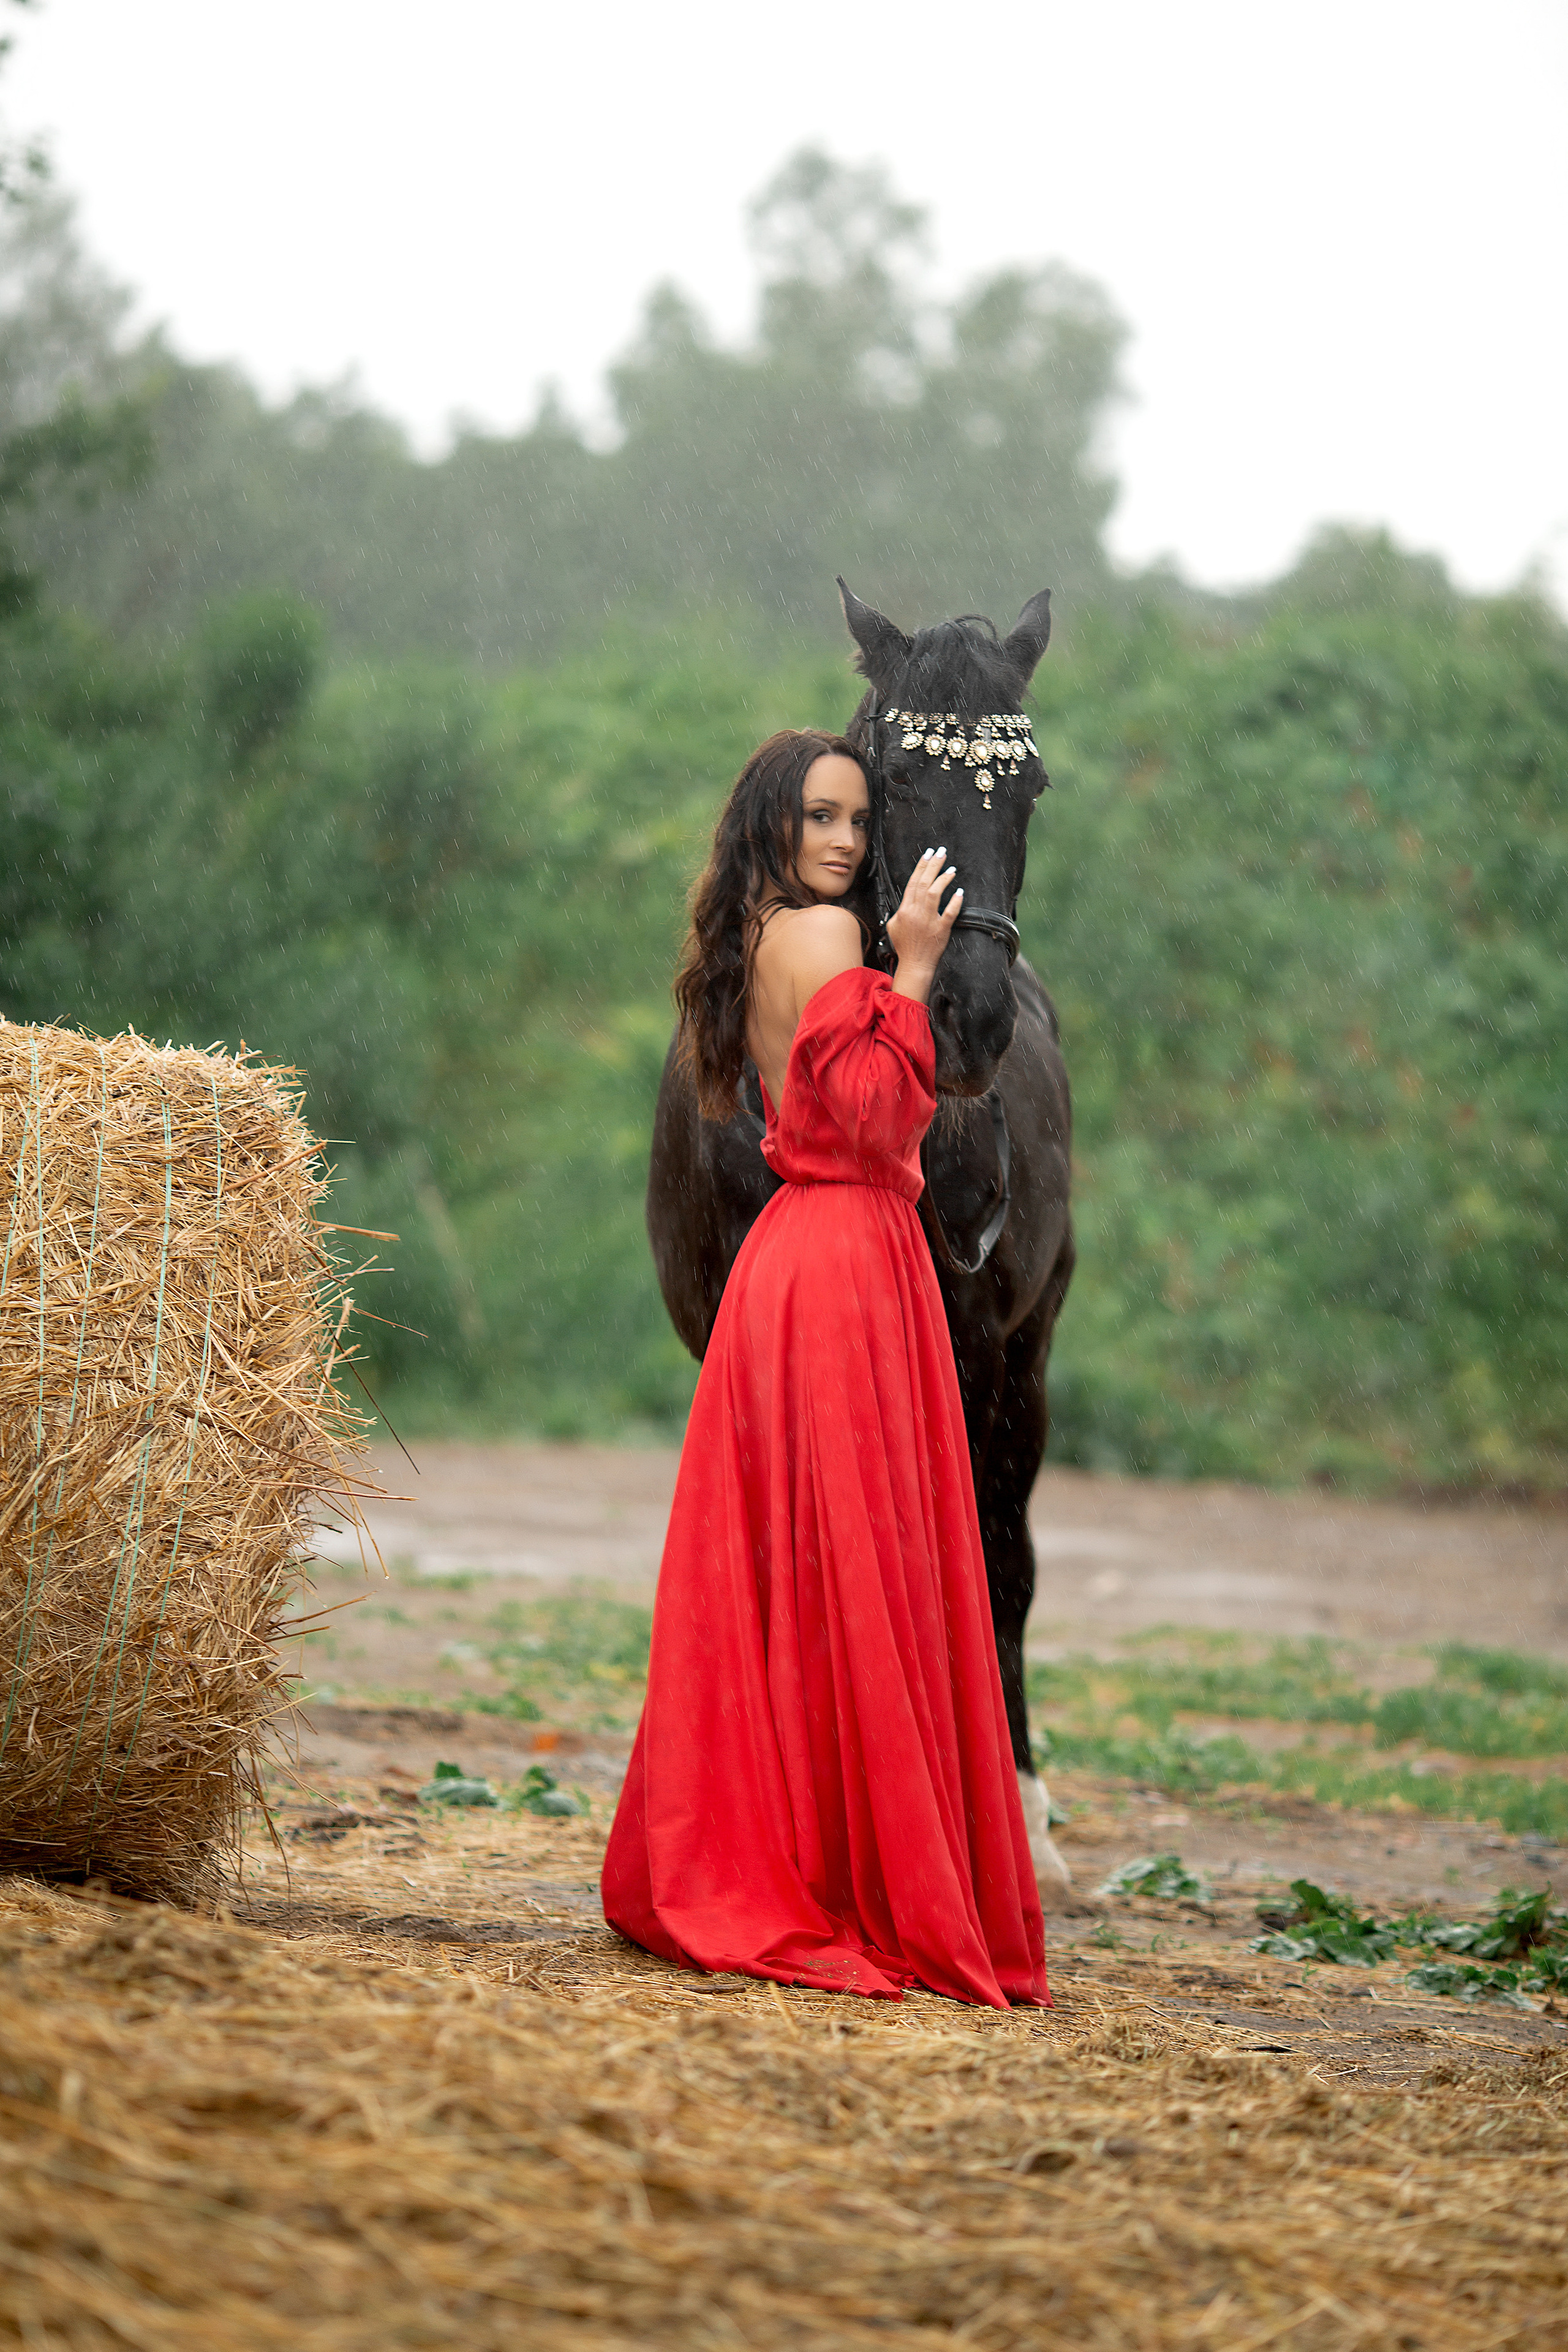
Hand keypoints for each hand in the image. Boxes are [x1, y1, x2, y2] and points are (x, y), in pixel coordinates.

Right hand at [887, 846, 960, 1001]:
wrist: (914, 964)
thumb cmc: (904, 946)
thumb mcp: (893, 927)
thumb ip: (898, 911)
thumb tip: (905, 900)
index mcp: (904, 910)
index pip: (912, 883)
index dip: (921, 867)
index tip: (928, 854)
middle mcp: (916, 913)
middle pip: (924, 883)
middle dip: (933, 865)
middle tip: (941, 852)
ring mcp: (929, 921)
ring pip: (935, 894)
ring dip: (944, 879)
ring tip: (951, 868)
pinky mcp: (941, 930)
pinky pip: (950, 913)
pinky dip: (955, 902)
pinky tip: (960, 892)